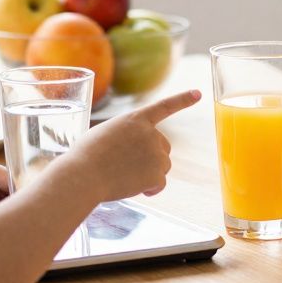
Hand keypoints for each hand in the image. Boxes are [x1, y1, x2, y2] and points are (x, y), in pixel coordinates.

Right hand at [68, 89, 199, 201]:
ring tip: (123, 175)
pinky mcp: (156, 173)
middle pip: (163, 147)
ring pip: (162, 166)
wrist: (83, 175)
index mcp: (135, 119)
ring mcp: (155, 153)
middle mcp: (150, 133)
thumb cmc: (85, 156)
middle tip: (126, 166)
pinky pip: (160, 183)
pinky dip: (150, 189)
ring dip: (149, 174)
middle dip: (151, 157)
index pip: (164, 106)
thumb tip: (130, 152)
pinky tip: (132, 187)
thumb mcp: (105, 133)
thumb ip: (124, 135)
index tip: (198, 93)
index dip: (182, 100)